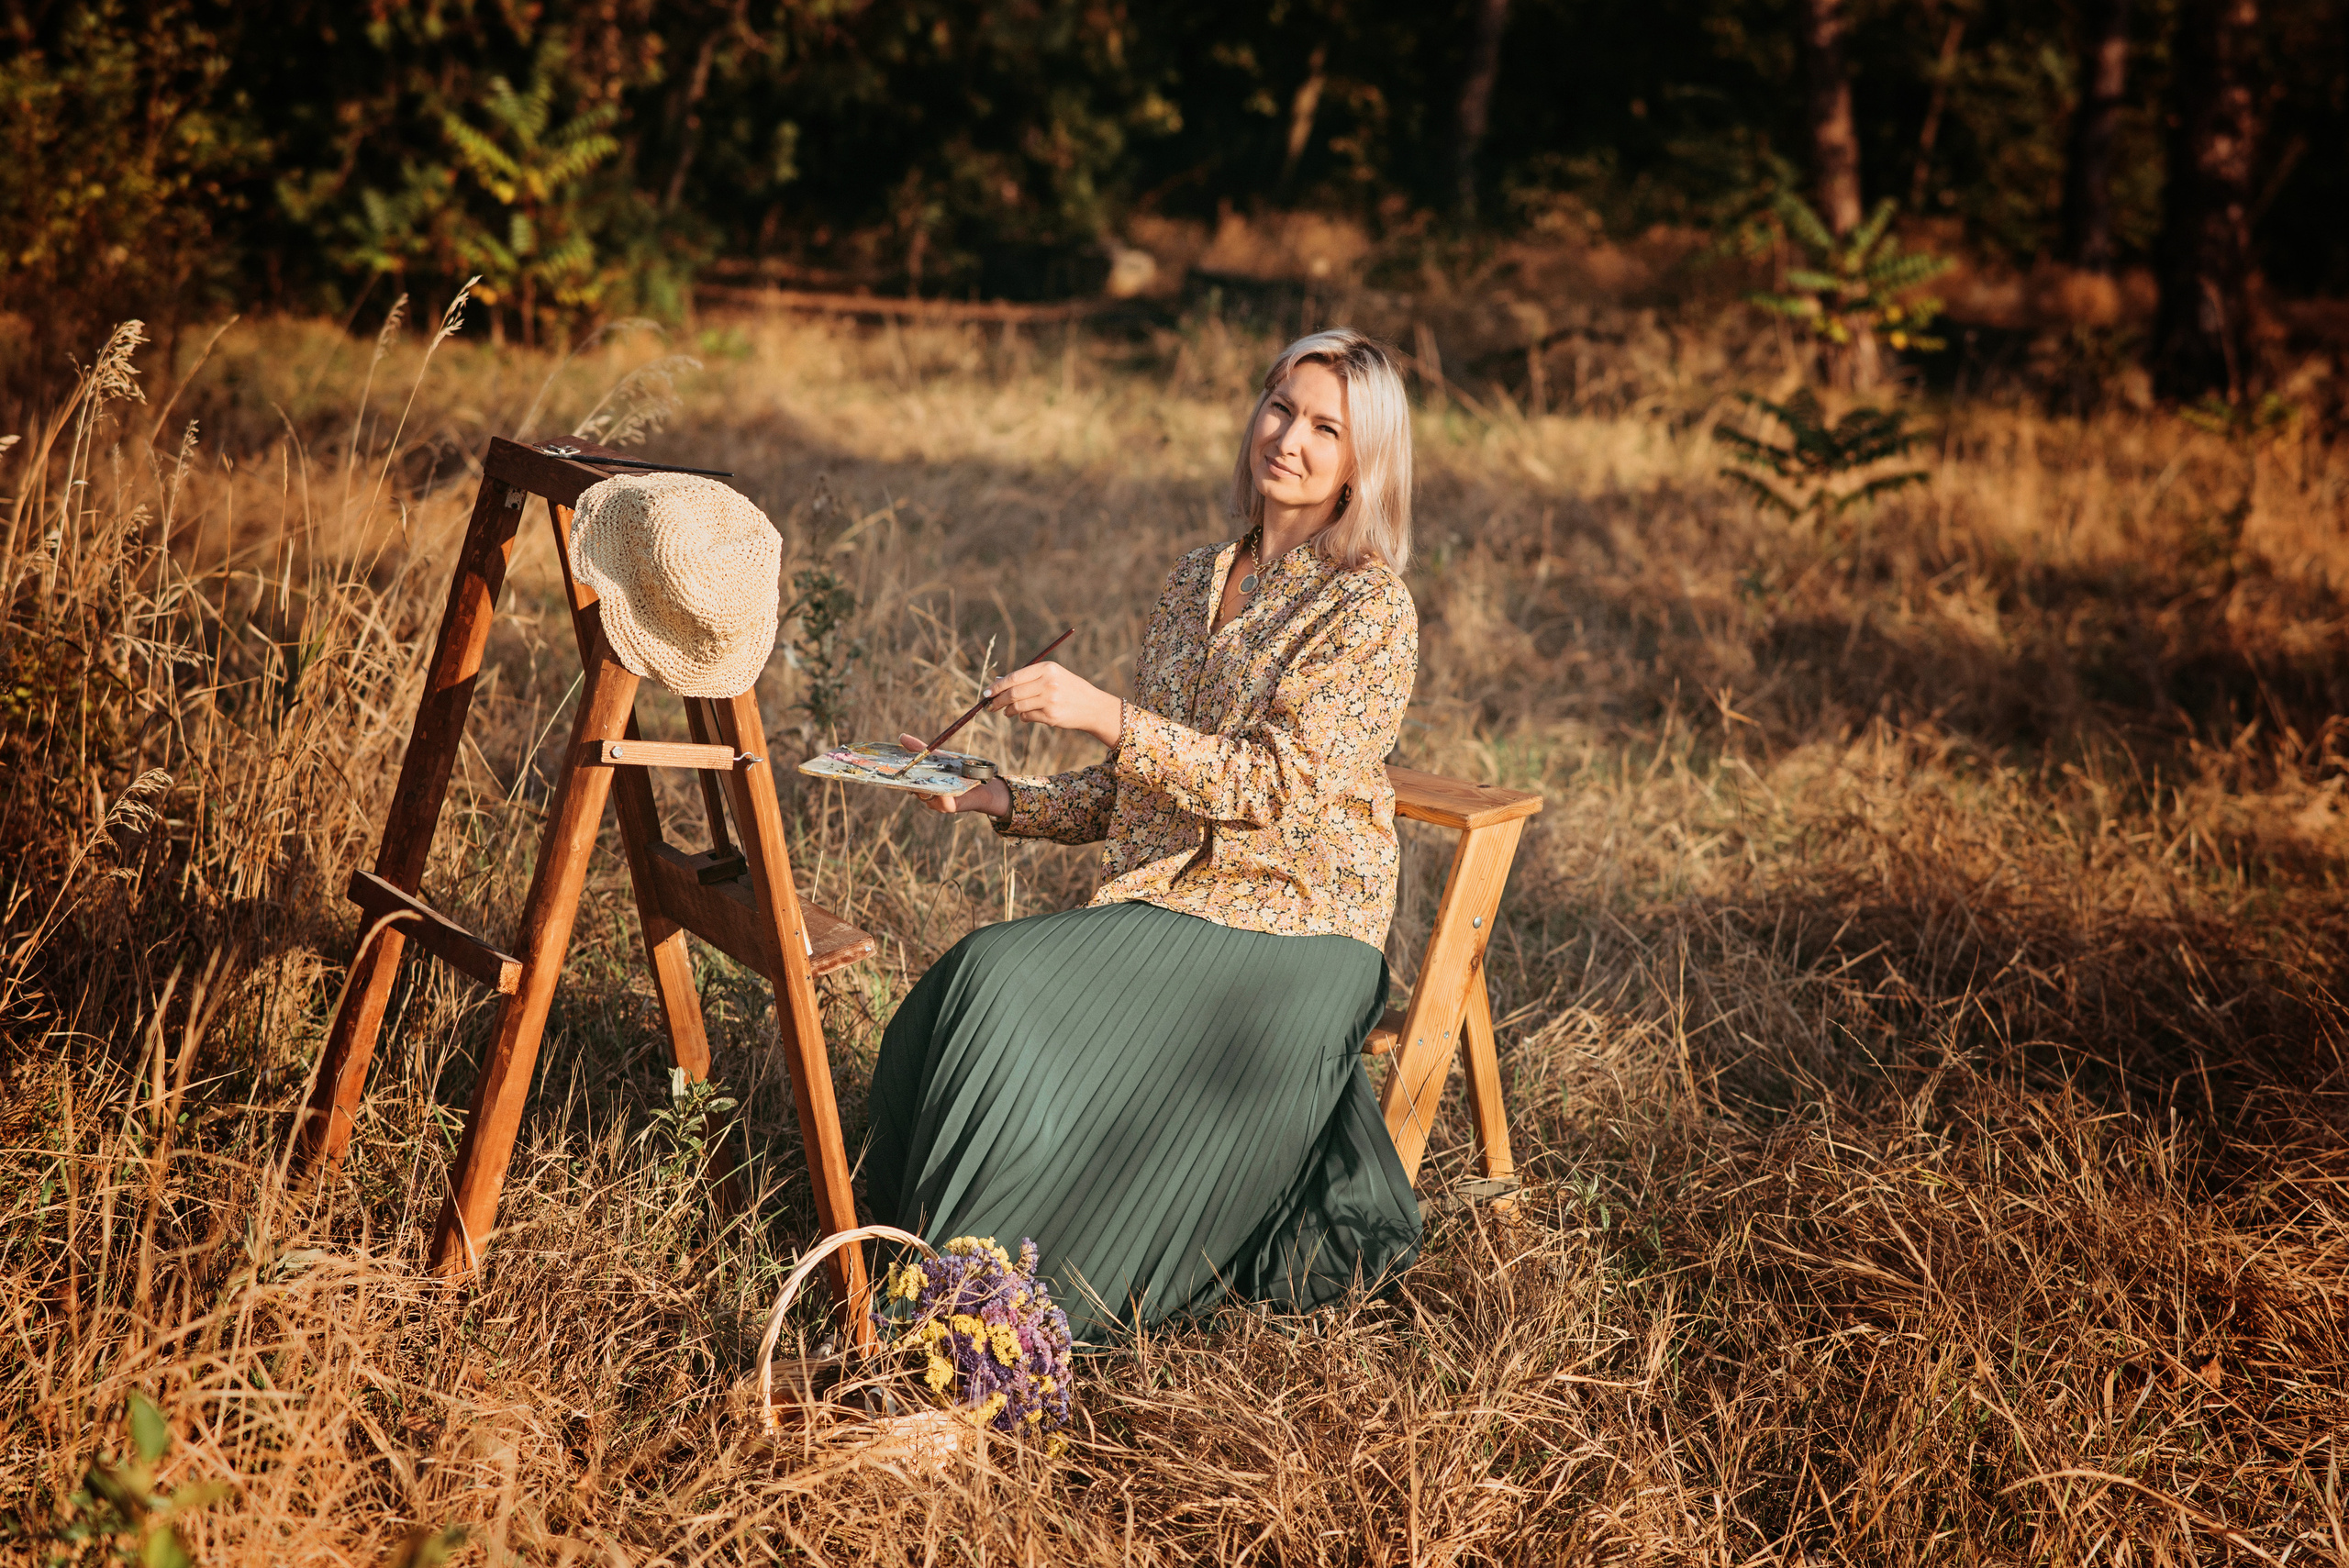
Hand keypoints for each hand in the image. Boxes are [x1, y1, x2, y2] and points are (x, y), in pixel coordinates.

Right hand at [899, 735, 1010, 816]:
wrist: (983, 784)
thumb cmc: (959, 771)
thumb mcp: (937, 757)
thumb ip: (919, 749)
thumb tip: (901, 736)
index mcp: (922, 786)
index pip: (906, 782)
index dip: (899, 775)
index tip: (889, 766)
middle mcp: (927, 797)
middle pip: (913, 789)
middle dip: (907, 780)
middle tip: (901, 769)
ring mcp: (937, 804)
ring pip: (925, 794)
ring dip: (923, 785)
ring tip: (922, 775)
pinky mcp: (948, 807)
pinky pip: (940, 800)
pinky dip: (938, 792)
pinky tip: (939, 784)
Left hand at [984, 662, 1123, 747]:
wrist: (1092, 706)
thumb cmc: (1069, 689)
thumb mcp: (1052, 676)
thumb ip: (1026, 678)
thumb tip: (997, 681)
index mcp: (1047, 669)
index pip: (1014, 677)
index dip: (997, 686)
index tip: (987, 692)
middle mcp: (1048, 683)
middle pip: (1013, 693)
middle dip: (998, 701)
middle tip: (990, 706)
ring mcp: (1050, 700)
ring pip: (1017, 707)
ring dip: (1008, 711)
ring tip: (1007, 712)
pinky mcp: (1051, 716)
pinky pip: (1027, 717)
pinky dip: (1022, 717)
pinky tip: (1026, 715)